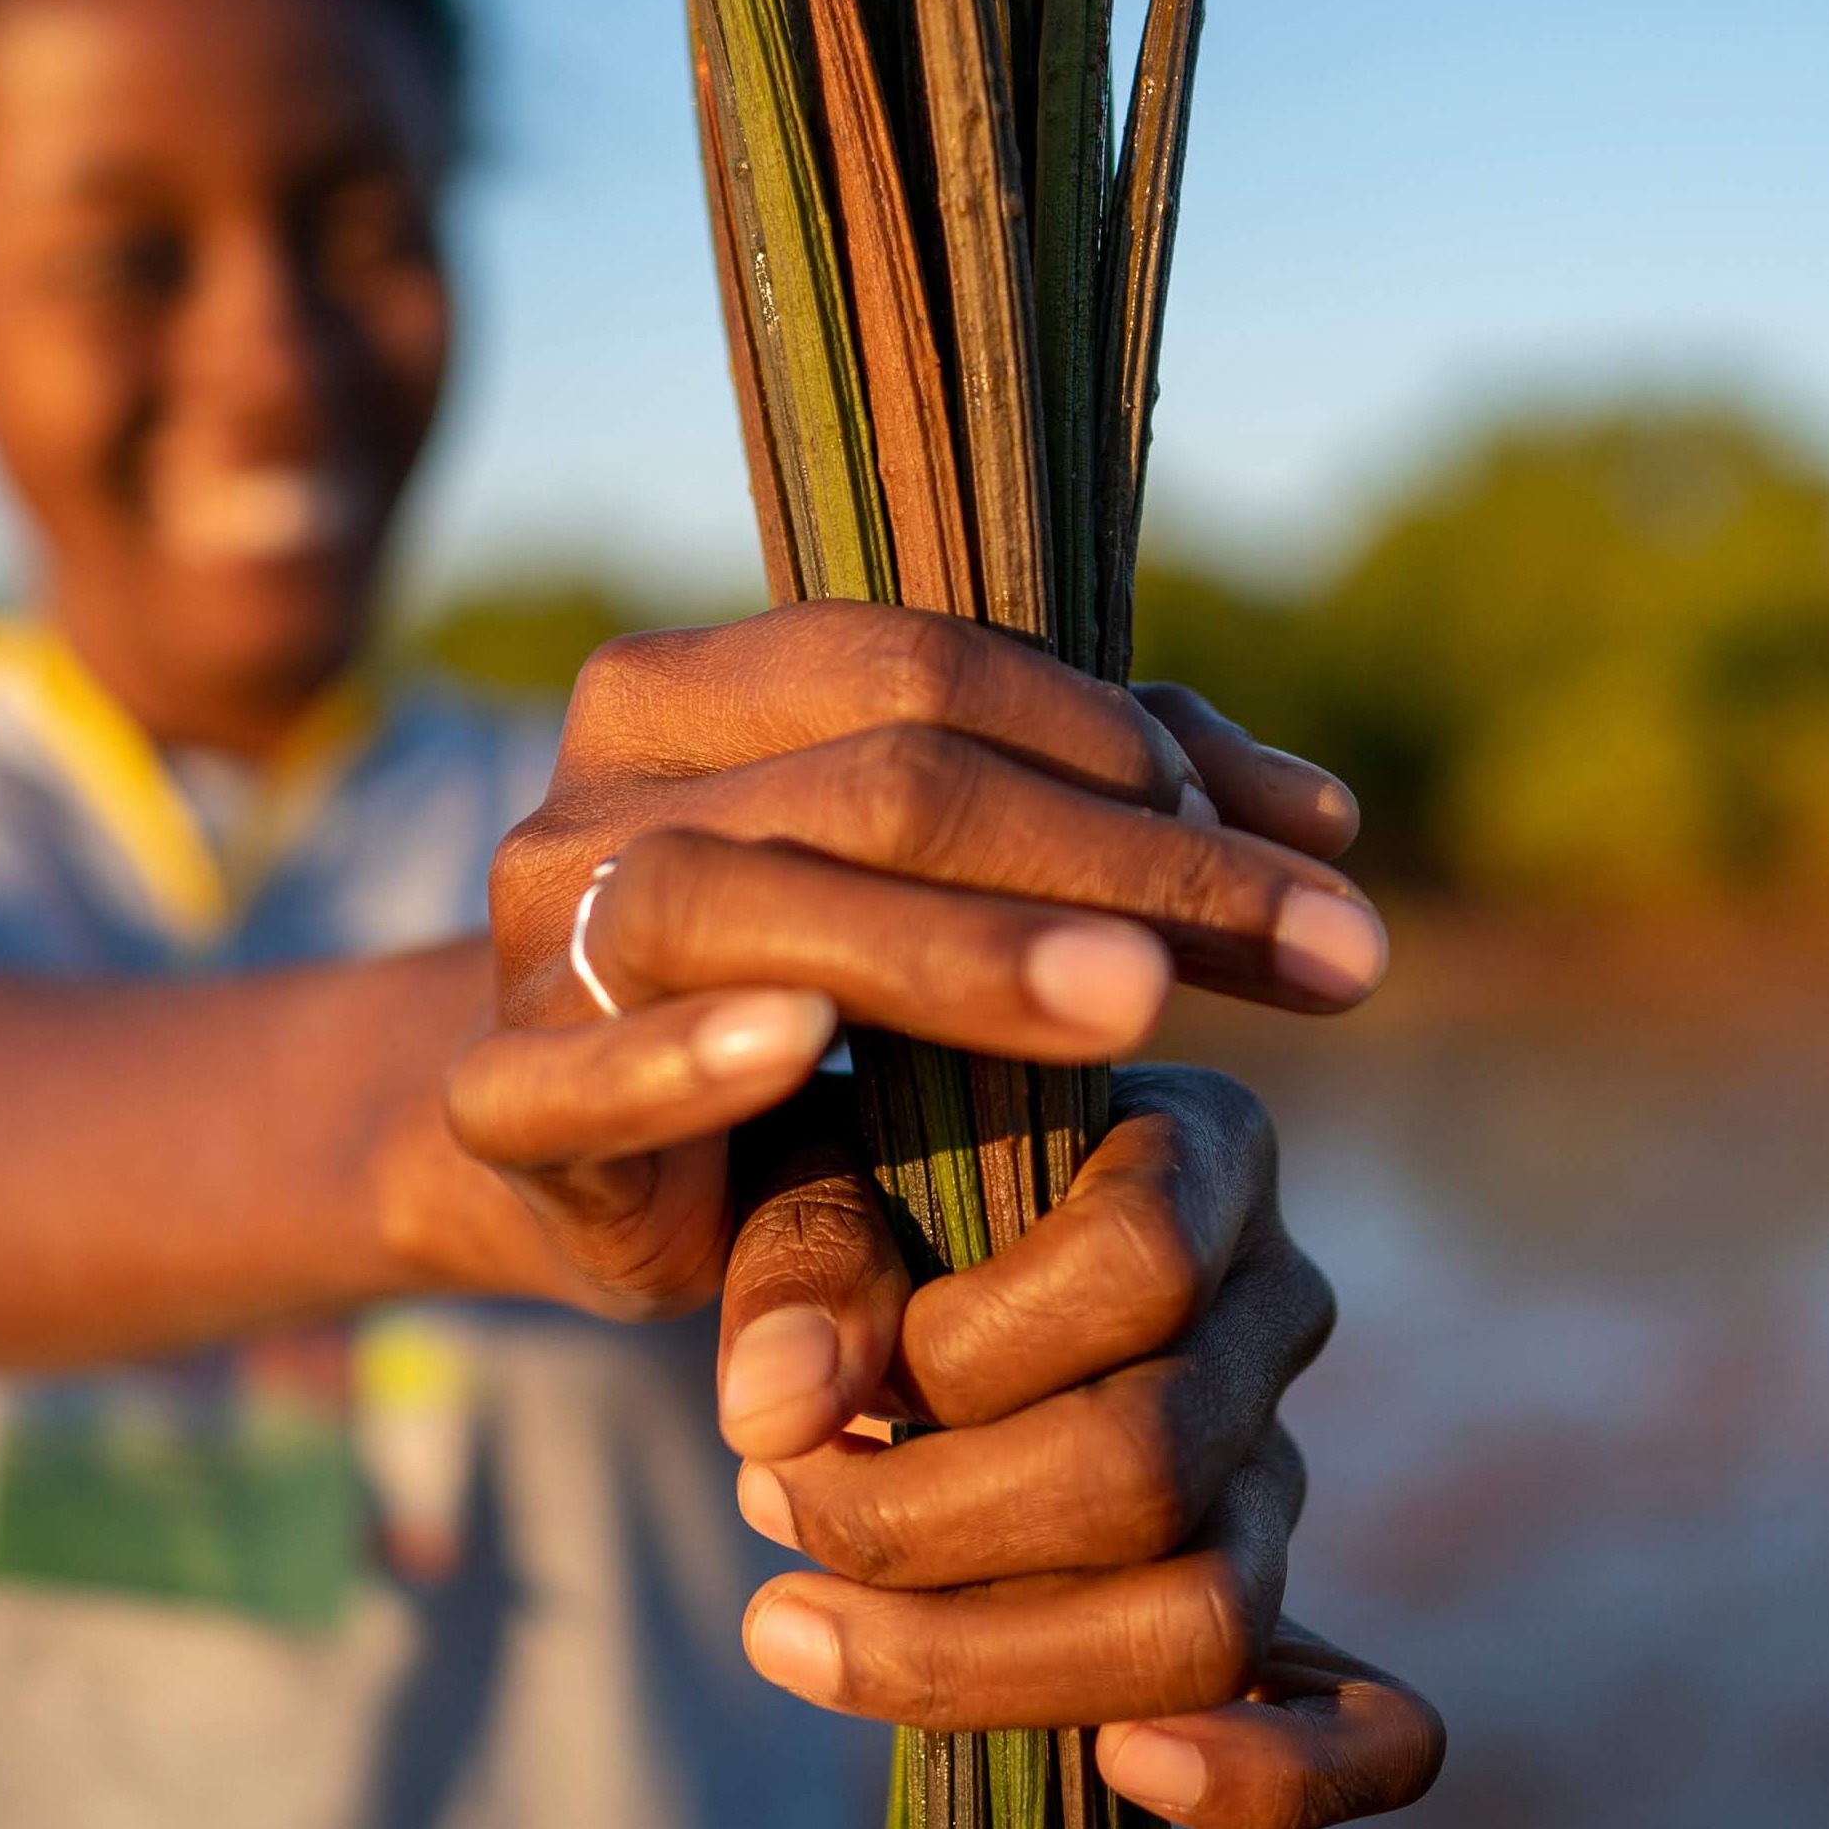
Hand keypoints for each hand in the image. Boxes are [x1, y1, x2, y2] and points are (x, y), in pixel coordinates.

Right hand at [442, 616, 1382, 1319]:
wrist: (583, 1160)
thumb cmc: (800, 988)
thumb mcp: (946, 889)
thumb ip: (1113, 813)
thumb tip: (1326, 819)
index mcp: (696, 686)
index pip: (928, 668)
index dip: (1128, 746)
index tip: (1321, 853)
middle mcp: (602, 784)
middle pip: (881, 784)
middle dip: (1121, 864)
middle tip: (1327, 949)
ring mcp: (536, 937)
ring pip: (746, 905)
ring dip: (956, 951)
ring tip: (1139, 1000)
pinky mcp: (500, 1098)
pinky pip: (579, 1074)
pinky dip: (686, 1055)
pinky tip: (800, 1048)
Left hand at [710, 1061, 1444, 1828]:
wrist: (893, 1255)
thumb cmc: (862, 1191)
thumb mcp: (805, 1168)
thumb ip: (798, 1266)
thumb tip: (777, 1413)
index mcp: (1204, 1150)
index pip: (1140, 1266)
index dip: (964, 1347)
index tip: (825, 1369)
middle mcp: (1276, 1302)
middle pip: (1151, 1470)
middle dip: (921, 1524)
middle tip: (768, 1505)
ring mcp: (1282, 1467)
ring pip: (1206, 1619)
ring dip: (982, 1662)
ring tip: (796, 1629)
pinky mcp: (1275, 1607)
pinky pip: (1367, 1728)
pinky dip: (1270, 1775)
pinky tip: (1129, 1772)